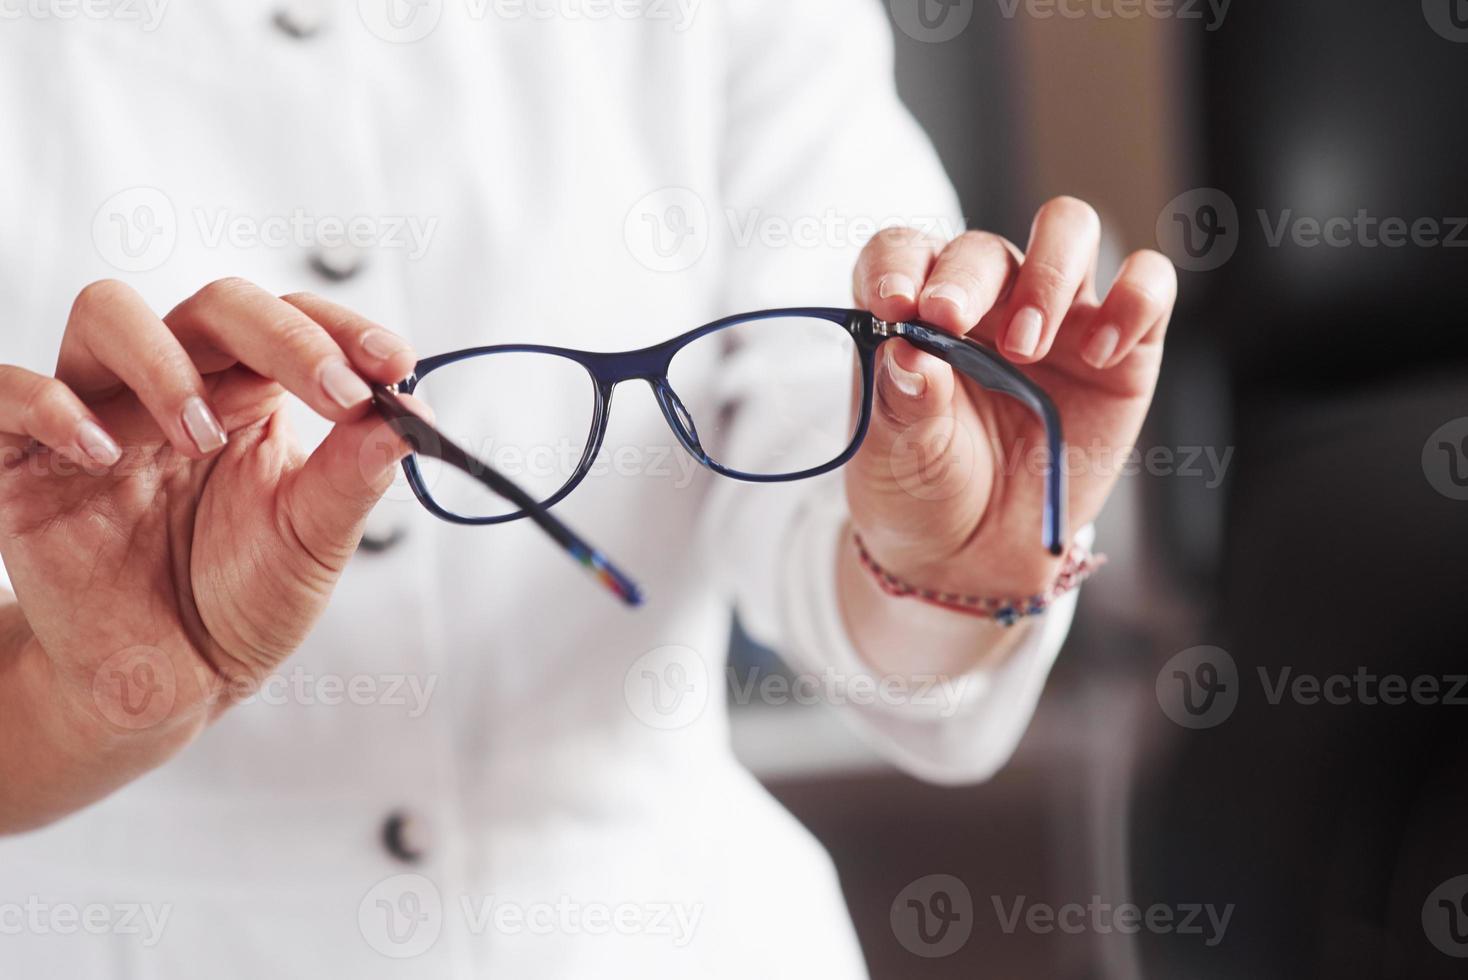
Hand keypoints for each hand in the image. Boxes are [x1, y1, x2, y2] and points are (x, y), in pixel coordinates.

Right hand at [0, 278, 418, 828]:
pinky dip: (52, 407)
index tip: (393, 361)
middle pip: (216, 305)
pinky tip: (102, 456)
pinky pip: (9, 392)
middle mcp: (176, 387)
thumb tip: (415, 411)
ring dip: (167, 363)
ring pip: (107, 313)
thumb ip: (356, 475)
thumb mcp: (313, 542)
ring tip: (204, 438)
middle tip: (336, 393)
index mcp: (251, 395)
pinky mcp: (25, 461)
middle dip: (283, 337)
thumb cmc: (243, 601)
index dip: (340, 328)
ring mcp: (99, 415)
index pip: (292, 320)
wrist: (169, 682)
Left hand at [844, 198, 1176, 598]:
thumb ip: (901, 400)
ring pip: (1070, 231)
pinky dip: (1133, 301)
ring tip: (1025, 348)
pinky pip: (1148, 287)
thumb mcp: (893, 457)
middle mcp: (986, 302)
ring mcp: (1057, 319)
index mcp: (915, 312)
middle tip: (948, 320)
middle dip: (966, 276)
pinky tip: (1099, 353)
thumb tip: (911, 351)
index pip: (903, 251)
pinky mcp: (1123, 351)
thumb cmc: (922, 493)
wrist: (974, 558)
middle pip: (984, 247)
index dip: (896, 265)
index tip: (891, 304)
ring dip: (1047, 274)